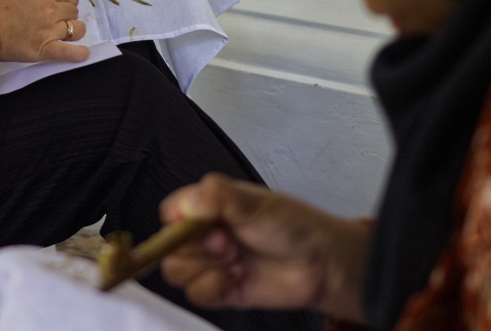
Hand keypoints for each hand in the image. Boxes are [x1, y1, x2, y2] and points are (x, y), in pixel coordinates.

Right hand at [0, 0, 89, 62]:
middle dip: (67, 15)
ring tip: (67, 34)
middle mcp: (50, 7)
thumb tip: (47, 0)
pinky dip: (78, 54)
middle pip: (73, 11)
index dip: (66, 1)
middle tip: (57, 21)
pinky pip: (70, 53)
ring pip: (76, 29)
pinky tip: (83, 54)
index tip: (62, 6)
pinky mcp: (45, 49)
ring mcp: (49, 29)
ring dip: (74, 31)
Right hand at [159, 173, 367, 321]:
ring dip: (206, 268)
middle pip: (169, 245)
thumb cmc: (294, 226)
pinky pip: (196, 294)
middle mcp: (206, 234)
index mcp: (210, 206)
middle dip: (198, 247)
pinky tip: (238, 277)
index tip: (203, 224)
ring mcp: (212, 263)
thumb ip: (218, 196)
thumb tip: (188, 200)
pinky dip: (214, 287)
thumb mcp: (255, 204)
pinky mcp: (220, 290)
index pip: (171, 211)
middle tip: (229, 244)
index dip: (178, 221)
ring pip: (177, 272)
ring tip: (236, 260)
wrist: (321, 265)